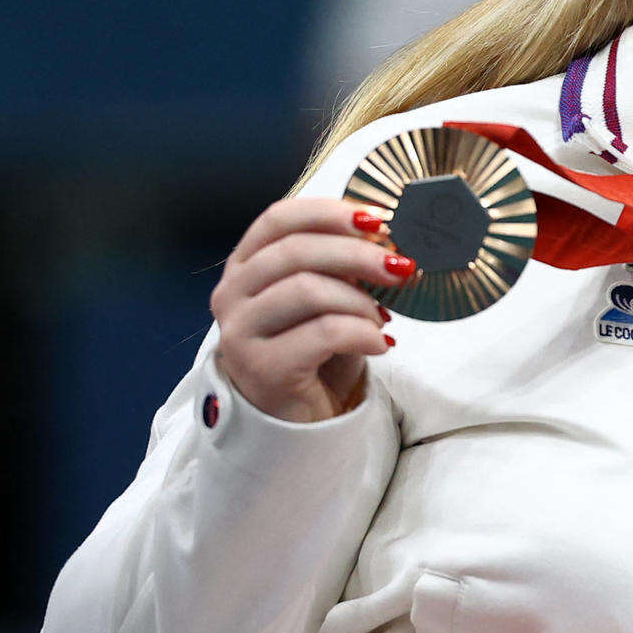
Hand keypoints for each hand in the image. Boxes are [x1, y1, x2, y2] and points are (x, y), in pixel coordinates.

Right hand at [208, 198, 412, 421]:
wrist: (294, 419)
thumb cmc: (312, 353)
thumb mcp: (325, 300)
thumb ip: (339, 267)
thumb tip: (386, 239)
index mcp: (244, 266)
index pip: (279, 219)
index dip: (329, 212)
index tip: (377, 220)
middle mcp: (231, 294)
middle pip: (296, 251)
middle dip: (358, 254)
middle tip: (401, 268)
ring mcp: (240, 332)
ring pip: (309, 290)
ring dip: (361, 301)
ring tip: (383, 319)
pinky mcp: (261, 368)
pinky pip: (324, 333)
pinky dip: (363, 333)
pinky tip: (381, 344)